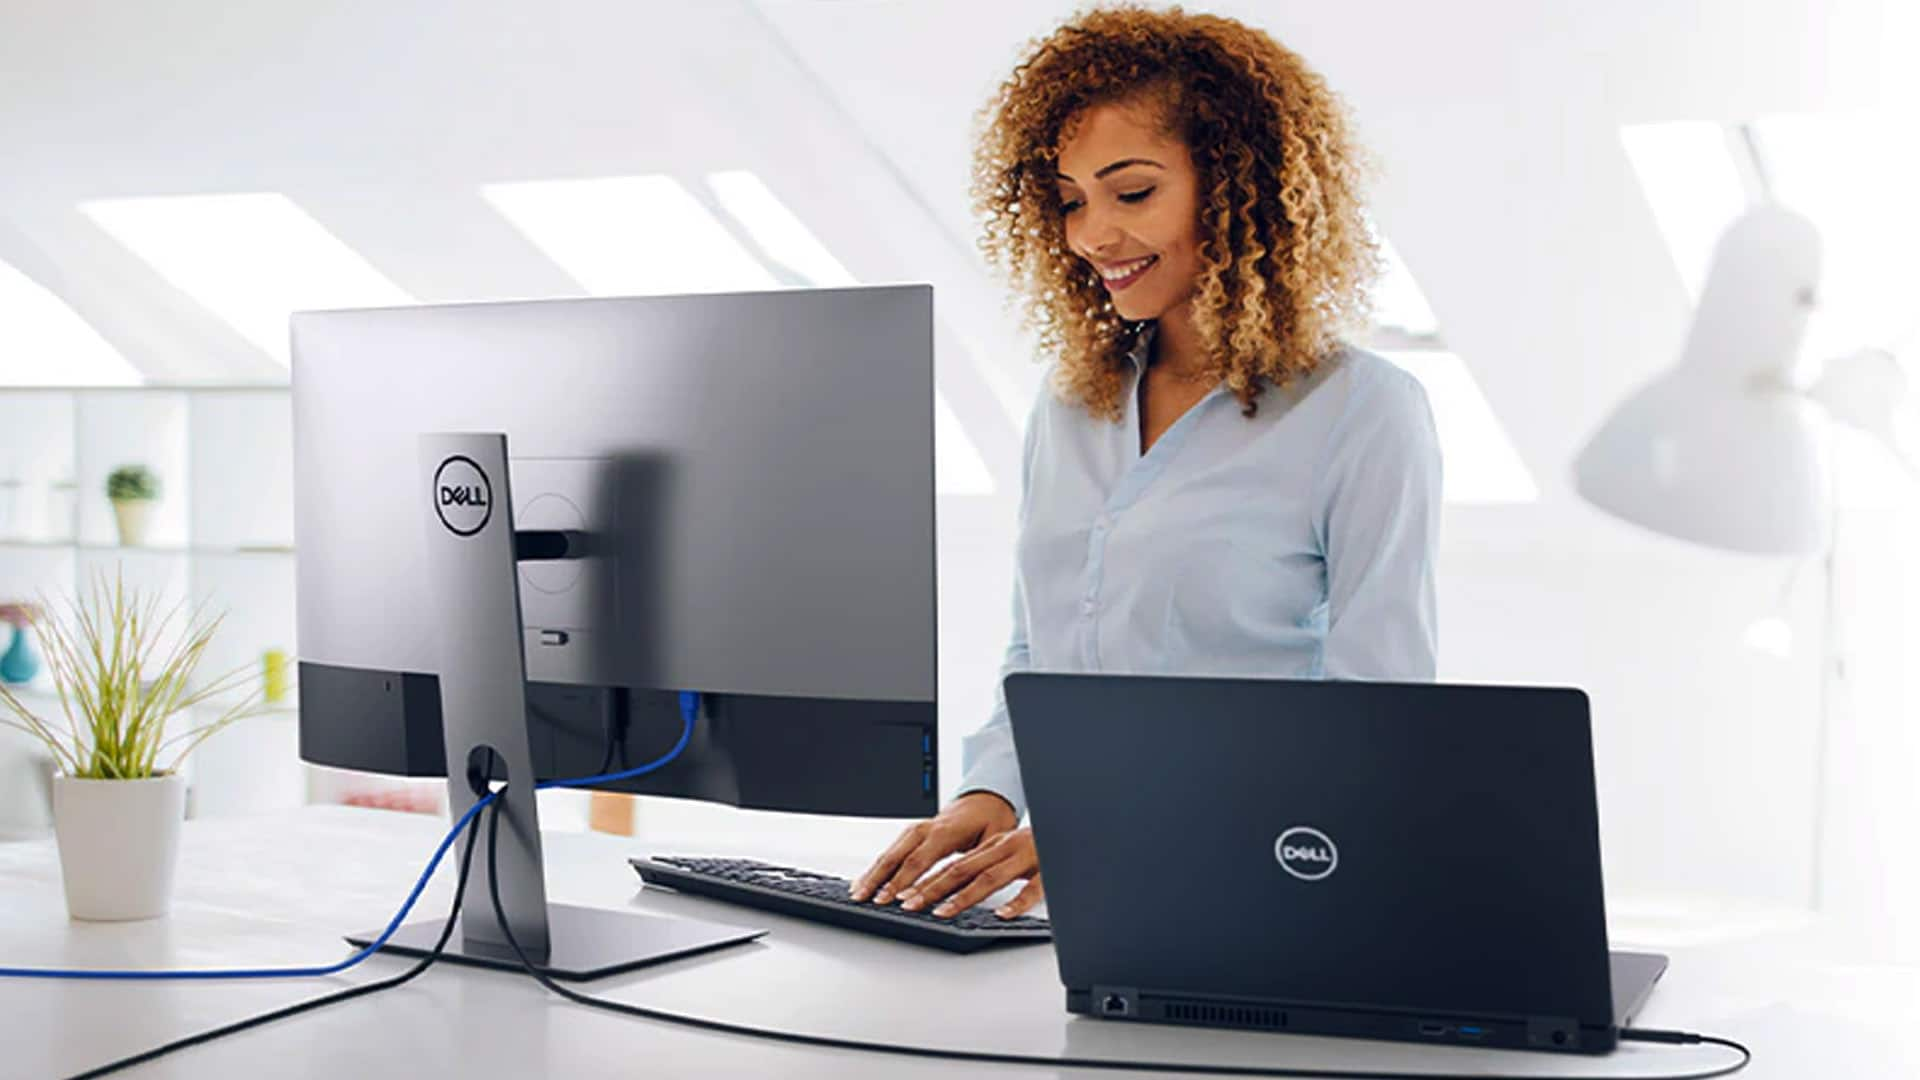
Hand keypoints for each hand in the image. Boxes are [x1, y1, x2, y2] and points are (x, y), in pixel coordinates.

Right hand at [849, 791, 1018, 909]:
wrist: (984, 800)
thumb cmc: (990, 820)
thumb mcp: (993, 840)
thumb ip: (980, 863)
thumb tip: (971, 887)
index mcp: (945, 831)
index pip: (919, 860)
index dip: (904, 882)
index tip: (893, 899)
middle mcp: (926, 829)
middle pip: (896, 857)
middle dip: (879, 880)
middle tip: (866, 900)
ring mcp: (916, 830)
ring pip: (888, 853)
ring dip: (871, 874)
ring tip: (857, 894)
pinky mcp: (911, 835)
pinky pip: (890, 851)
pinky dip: (876, 867)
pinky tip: (864, 881)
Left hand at [898, 826, 1043, 919]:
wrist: (1073, 828)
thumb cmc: (1040, 844)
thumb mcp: (1009, 851)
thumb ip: (985, 866)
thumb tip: (953, 887)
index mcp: (993, 845)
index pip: (953, 864)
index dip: (927, 880)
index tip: (904, 895)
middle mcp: (1004, 848)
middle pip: (963, 869)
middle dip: (933, 888)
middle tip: (910, 905)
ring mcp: (1026, 858)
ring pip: (990, 877)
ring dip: (963, 896)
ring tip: (942, 912)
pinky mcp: (1049, 870)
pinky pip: (1033, 887)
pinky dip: (1017, 901)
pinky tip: (1003, 913)